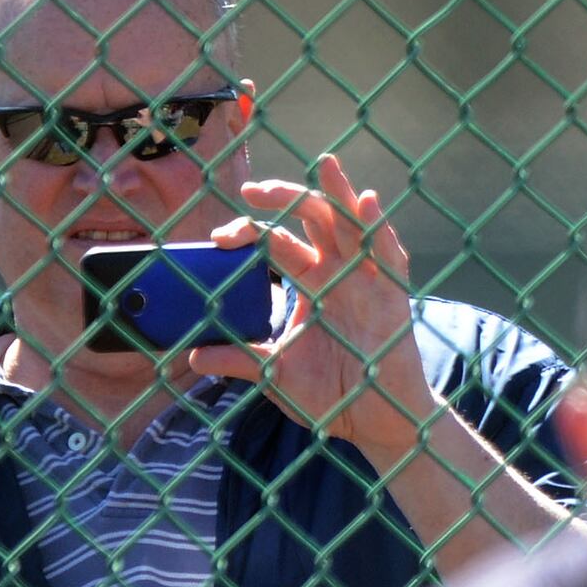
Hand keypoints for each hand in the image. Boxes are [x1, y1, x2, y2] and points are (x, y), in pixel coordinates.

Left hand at [187, 155, 433, 457]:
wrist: (373, 424)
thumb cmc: (331, 394)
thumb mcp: (276, 374)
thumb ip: (239, 359)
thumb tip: (193, 357)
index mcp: (311, 281)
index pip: (277, 240)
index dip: (250, 231)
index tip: (221, 238)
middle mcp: (338, 272)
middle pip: (313, 217)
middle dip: (285, 196)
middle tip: (252, 190)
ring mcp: (367, 281)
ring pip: (352, 224)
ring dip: (338, 192)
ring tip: (325, 163)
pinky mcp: (393, 297)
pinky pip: (389, 256)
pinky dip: (379, 228)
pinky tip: (368, 203)